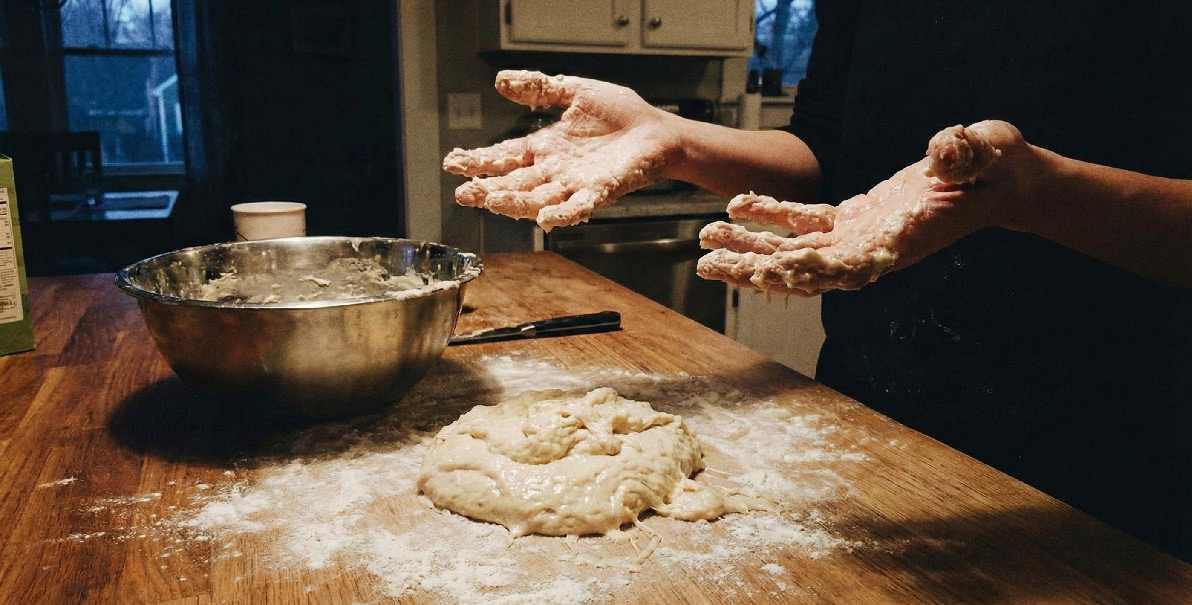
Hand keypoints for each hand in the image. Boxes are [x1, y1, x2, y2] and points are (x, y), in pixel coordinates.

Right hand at [443, 71, 681, 230]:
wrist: (658, 130)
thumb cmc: (622, 114)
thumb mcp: (576, 92)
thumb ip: (541, 89)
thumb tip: (502, 80)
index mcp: (546, 147)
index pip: (505, 156)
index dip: (479, 160)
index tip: (453, 162)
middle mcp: (555, 170)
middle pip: (514, 183)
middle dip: (487, 188)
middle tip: (462, 193)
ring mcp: (575, 184)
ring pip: (538, 199)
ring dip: (514, 203)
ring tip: (492, 201)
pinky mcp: (600, 192)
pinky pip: (578, 207)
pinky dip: (562, 215)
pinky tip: (545, 220)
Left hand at [697, 120, 1029, 295]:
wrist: (997, 176)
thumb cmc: (994, 167)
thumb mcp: (985, 152)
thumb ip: (963, 153)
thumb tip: (945, 149)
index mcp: (898, 243)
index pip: (846, 267)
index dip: (807, 272)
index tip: (771, 273)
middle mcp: (871, 250)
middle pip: (802, 270)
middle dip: (753, 268)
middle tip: (707, 265)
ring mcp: (858, 237)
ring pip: (793, 249)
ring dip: (749, 246)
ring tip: (706, 238)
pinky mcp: (853, 219)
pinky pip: (804, 221)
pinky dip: (770, 214)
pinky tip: (739, 204)